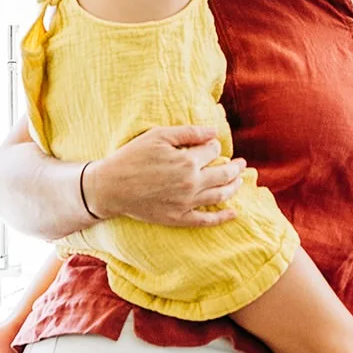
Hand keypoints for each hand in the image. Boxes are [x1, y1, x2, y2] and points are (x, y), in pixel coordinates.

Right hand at [87, 125, 244, 227]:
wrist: (110, 187)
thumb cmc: (132, 157)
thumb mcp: (158, 136)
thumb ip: (188, 132)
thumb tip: (213, 132)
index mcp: (187, 161)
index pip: (212, 151)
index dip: (214, 146)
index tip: (211, 145)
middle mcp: (191, 183)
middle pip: (224, 174)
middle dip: (235, 167)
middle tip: (242, 164)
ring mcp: (186, 203)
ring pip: (220, 195)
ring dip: (234, 187)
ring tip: (240, 181)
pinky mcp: (178, 218)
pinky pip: (206, 220)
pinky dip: (222, 217)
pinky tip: (234, 213)